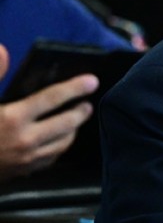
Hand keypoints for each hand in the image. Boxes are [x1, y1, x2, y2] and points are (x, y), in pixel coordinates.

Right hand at [0, 44, 98, 180]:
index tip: (92, 81)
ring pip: (63, 143)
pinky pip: (52, 158)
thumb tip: (3, 51)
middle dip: (80, 112)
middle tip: (88, 103)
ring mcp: (26, 159)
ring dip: (73, 130)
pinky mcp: (24, 172)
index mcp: (12, 118)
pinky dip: (60, 147)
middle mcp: (25, 140)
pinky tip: (58, 141)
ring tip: (77, 120)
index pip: (52, 98)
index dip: (74, 88)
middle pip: (66, 123)